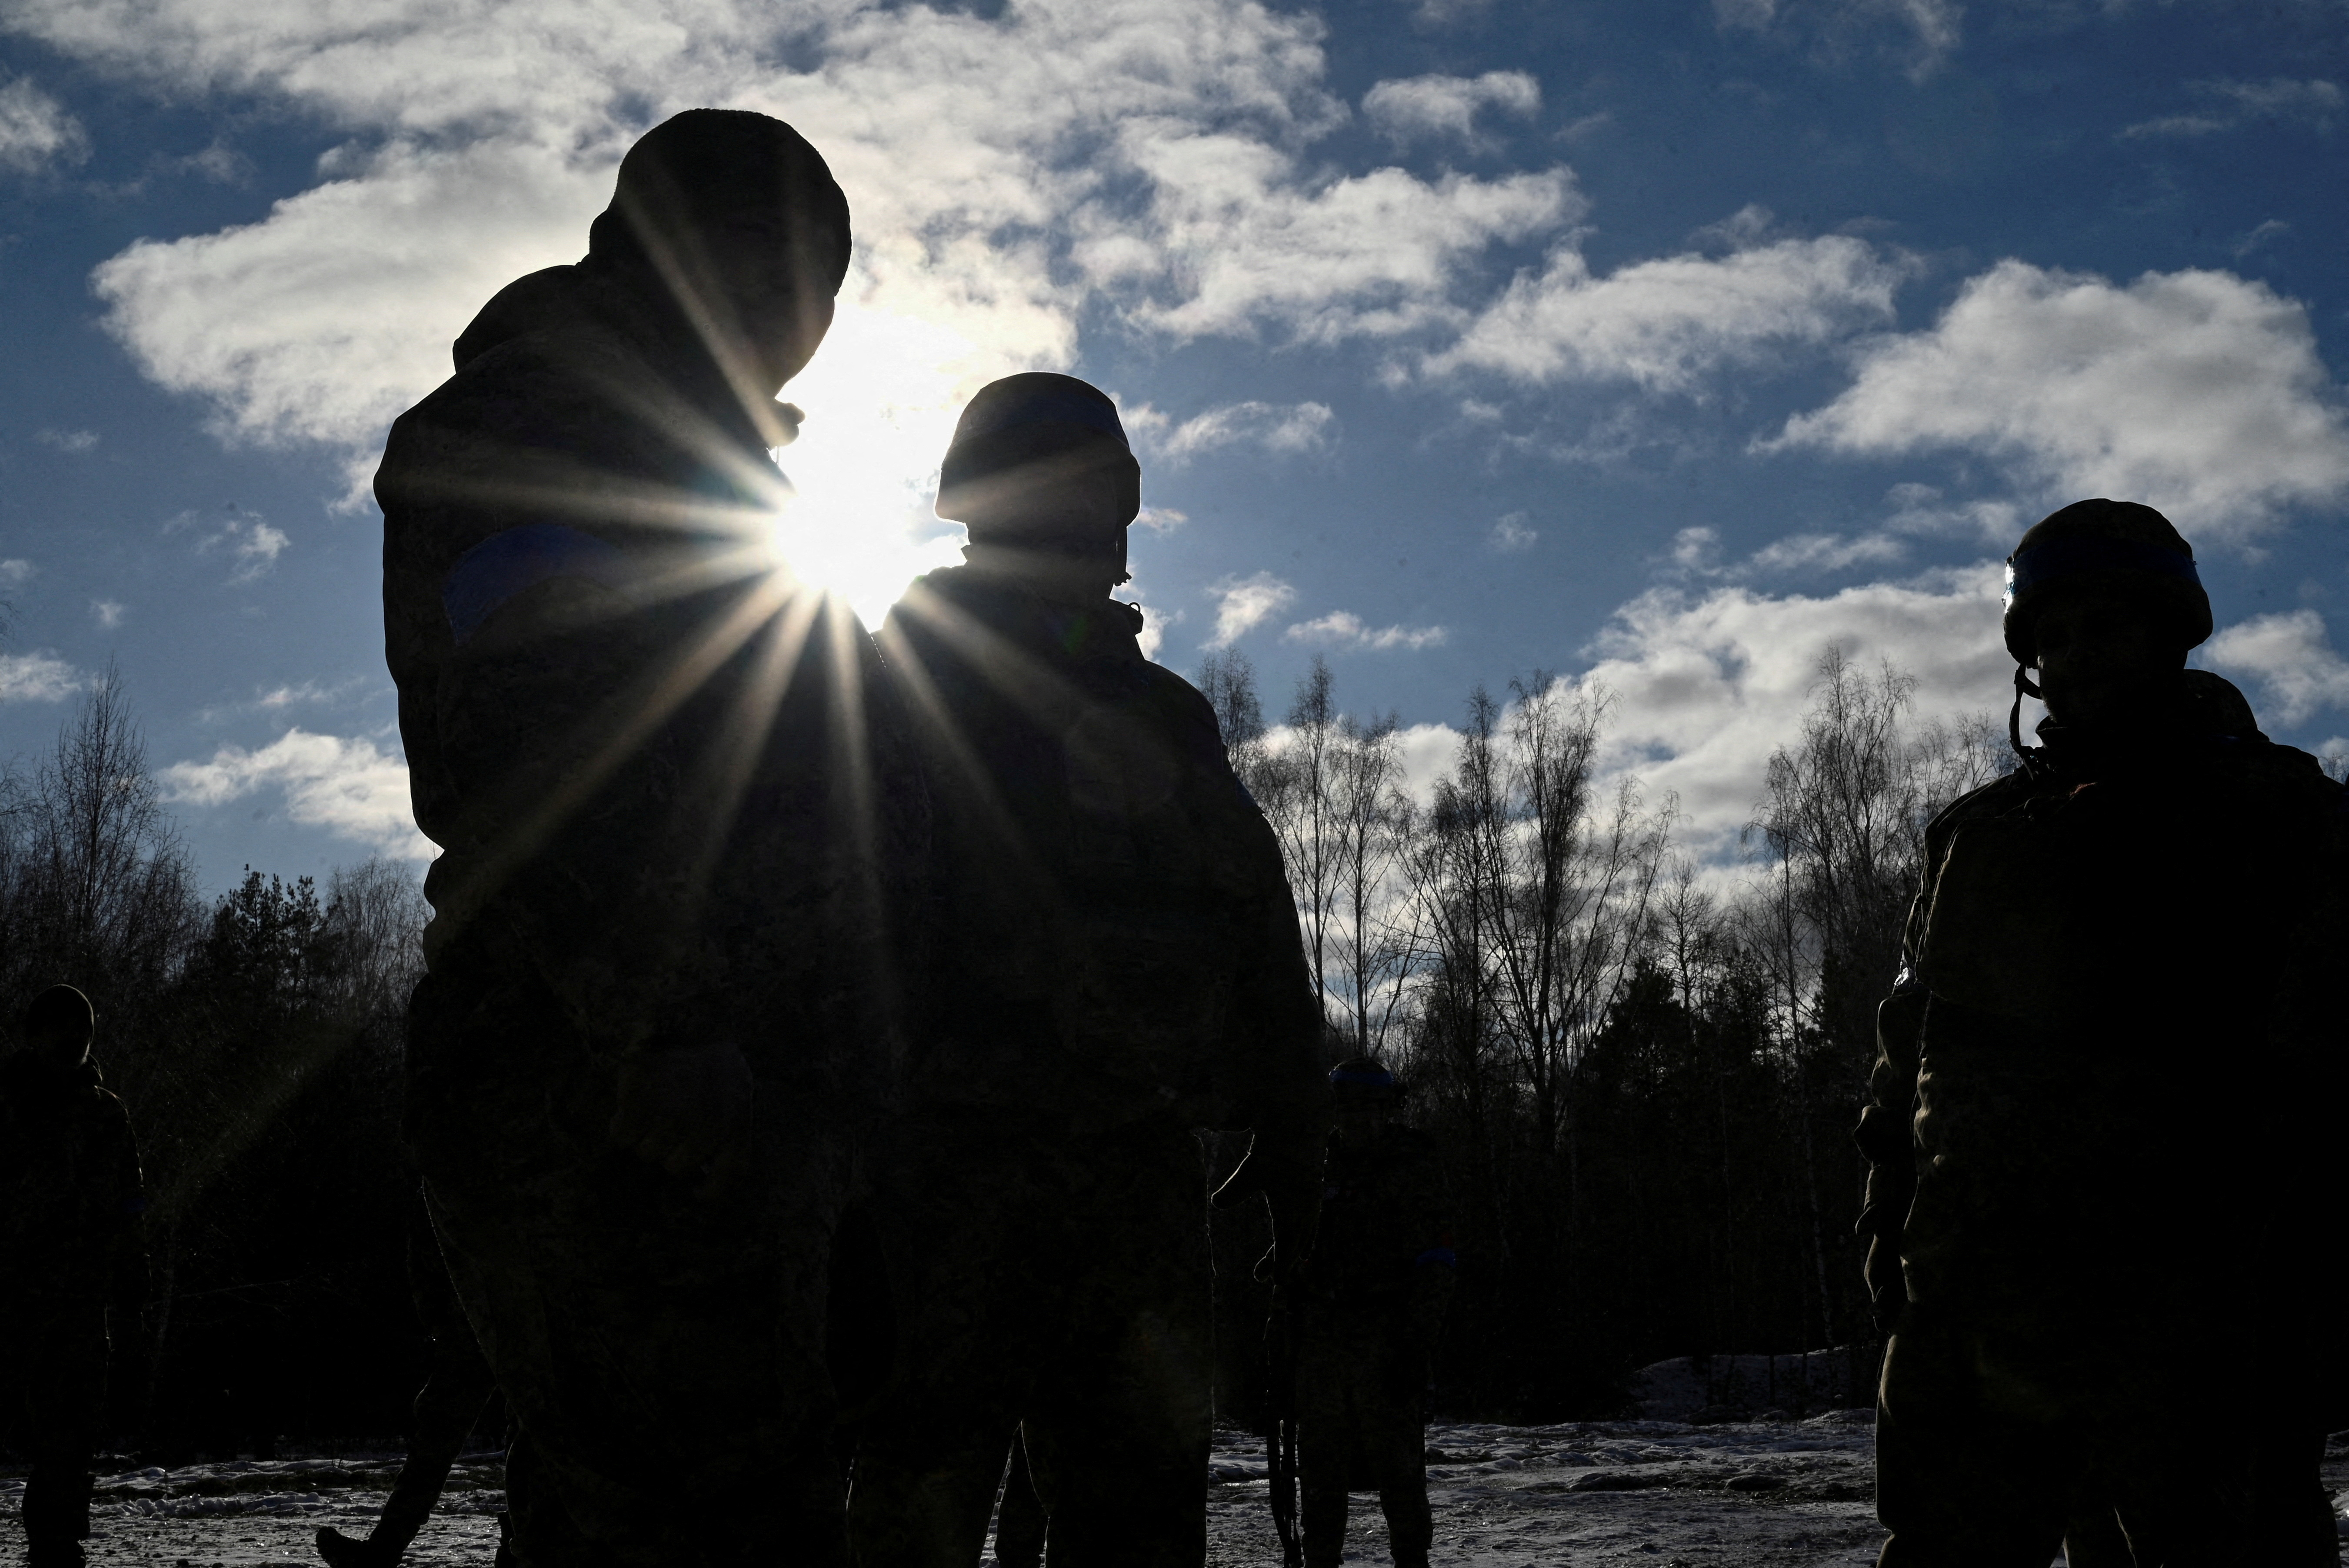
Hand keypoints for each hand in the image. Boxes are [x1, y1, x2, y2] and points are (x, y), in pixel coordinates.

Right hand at [610, 1042, 753, 1196]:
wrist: (689, 1015)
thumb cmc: (716, 1061)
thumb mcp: (738, 1097)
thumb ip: (729, 1139)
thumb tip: (706, 1180)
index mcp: (734, 1129)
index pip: (722, 1180)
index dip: (709, 1192)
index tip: (698, 1192)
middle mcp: (705, 1130)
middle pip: (674, 1169)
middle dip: (671, 1148)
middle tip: (673, 1117)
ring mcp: (671, 1118)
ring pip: (646, 1153)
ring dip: (646, 1134)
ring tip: (657, 1103)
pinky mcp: (641, 1105)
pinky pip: (620, 1136)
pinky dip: (622, 1123)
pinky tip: (634, 1101)